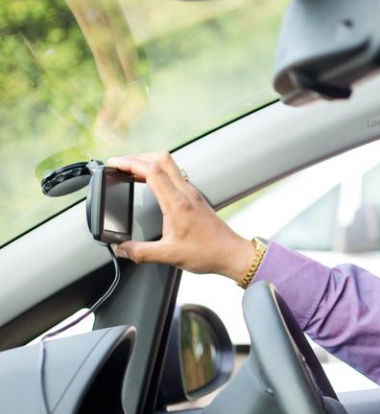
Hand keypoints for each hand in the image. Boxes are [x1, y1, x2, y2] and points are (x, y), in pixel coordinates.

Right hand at [107, 152, 255, 280]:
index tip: (114, 164)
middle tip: (120, 165)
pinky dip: (158, 173)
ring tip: (131, 171)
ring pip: (169, 165)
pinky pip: (175, 176)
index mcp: (178, 203)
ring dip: (149, 163)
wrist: (231, 254)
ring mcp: (192, 193)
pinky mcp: (195, 198)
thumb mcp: (169, 256)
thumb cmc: (208, 253)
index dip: (130, 162)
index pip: (152, 170)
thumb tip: (121, 249)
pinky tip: (150, 183)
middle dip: (138, 157)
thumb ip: (141, 252)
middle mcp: (186, 193)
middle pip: (161, 159)